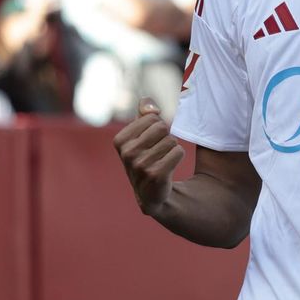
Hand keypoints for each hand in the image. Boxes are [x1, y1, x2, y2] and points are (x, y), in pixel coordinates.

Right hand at [113, 98, 183, 214]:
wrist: (150, 193)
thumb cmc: (146, 157)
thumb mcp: (140, 134)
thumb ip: (144, 114)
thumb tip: (152, 107)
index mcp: (120, 140)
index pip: (152, 117)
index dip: (158, 127)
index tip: (150, 142)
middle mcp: (127, 153)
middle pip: (163, 127)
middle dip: (166, 137)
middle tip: (159, 152)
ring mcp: (140, 165)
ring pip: (172, 140)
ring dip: (172, 149)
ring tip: (162, 161)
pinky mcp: (155, 175)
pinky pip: (179, 152)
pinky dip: (178, 157)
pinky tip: (168, 168)